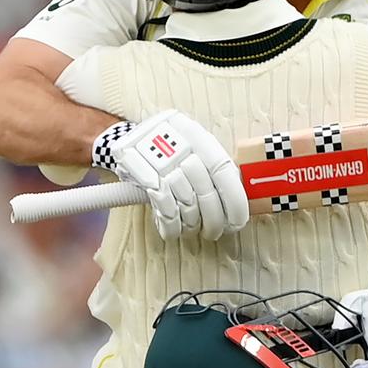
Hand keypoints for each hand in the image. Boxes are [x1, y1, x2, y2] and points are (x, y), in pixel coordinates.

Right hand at [92, 110, 247, 240]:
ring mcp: (158, 159)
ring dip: (191, 223)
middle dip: (213, 220)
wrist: (130, 140)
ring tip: (192, 228)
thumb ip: (214, 168)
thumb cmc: (169, 149)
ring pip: (186, 203)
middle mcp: (179, 144)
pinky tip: (174, 228)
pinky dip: (172, 225)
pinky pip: (164, 209)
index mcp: (197, 135)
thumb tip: (237, 200)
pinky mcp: (140, 174)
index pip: (224, 172)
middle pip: (205, 192)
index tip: (237, 221)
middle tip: (214, 231)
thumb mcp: (193, 146)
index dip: (234, 201)